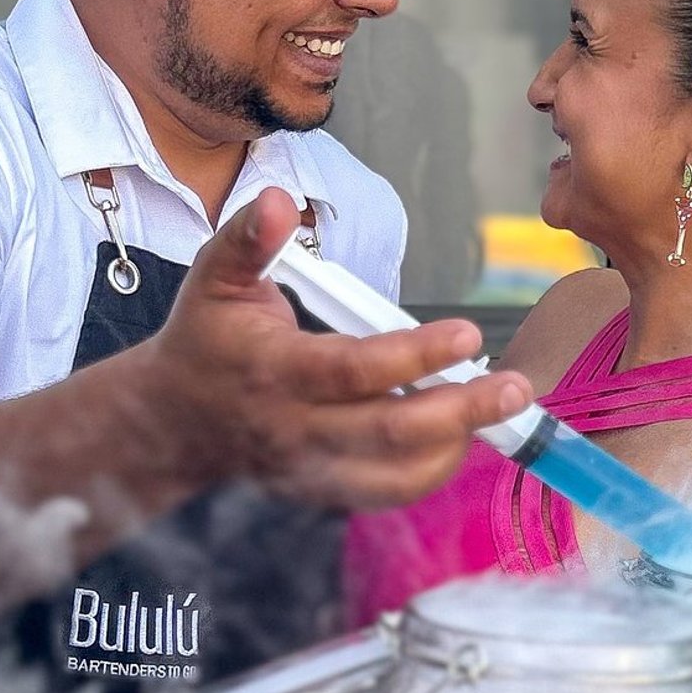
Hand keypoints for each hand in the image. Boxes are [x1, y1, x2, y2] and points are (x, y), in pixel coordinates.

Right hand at [136, 187, 533, 510]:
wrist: (176, 422)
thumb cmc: (206, 340)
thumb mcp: (213, 278)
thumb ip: (248, 237)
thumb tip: (278, 200)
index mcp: (274, 372)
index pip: (355, 371)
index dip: (415, 357)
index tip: (466, 335)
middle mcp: (296, 429)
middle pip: (390, 432)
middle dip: (461, 411)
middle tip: (515, 387)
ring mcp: (312, 469)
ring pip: (398, 475)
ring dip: (457, 445)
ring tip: (499, 406)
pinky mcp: (325, 490)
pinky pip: (390, 492)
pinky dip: (433, 468)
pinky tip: (460, 432)